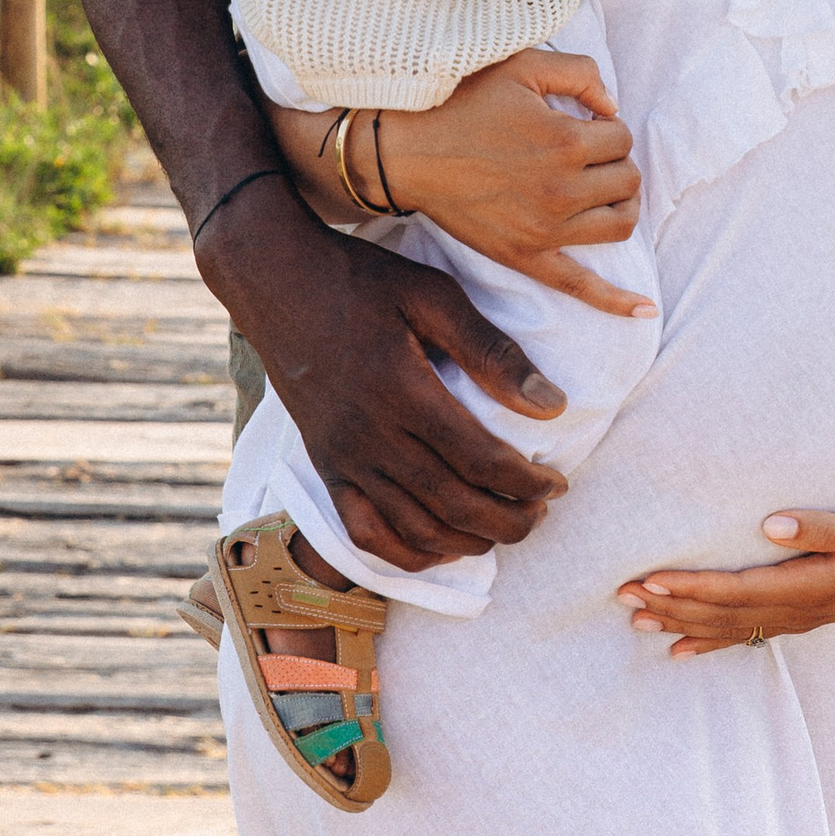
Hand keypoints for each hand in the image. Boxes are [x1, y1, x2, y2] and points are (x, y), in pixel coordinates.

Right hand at [200, 181, 569, 574]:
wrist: (277, 283)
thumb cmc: (361, 281)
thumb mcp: (432, 295)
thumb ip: (490, 349)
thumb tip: (551, 403)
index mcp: (402, 391)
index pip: (479, 459)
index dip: (526, 482)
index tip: (557, 483)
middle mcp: (370, 436)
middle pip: (452, 504)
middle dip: (508, 521)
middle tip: (541, 513)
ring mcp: (342, 459)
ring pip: (413, 529)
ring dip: (466, 542)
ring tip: (503, 529)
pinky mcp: (324, 468)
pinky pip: (365, 533)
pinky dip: (406, 554)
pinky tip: (439, 545)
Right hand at [379, 48, 647, 317]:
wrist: (407, 152)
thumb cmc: (462, 102)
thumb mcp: (522, 65)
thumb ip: (579, 73)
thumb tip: (613, 105)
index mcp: (565, 142)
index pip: (622, 136)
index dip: (607, 125)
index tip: (582, 121)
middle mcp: (562, 190)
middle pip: (627, 178)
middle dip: (615, 160)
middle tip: (588, 151)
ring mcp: (546, 231)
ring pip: (620, 224)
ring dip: (621, 204)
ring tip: (603, 190)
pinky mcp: (527, 257)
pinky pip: (581, 286)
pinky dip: (616, 301)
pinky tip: (645, 310)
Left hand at [616, 497, 834, 657]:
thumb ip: (826, 526)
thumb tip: (773, 524)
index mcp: (812, 585)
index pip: (739, 591)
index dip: (693, 587)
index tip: (650, 579)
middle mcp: (801, 609)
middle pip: (725, 613)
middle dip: (674, 605)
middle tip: (623, 596)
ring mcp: (801, 616)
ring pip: (731, 627)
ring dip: (683, 623)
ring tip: (635, 619)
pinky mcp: (803, 614)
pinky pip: (749, 634)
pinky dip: (710, 642)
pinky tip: (678, 649)